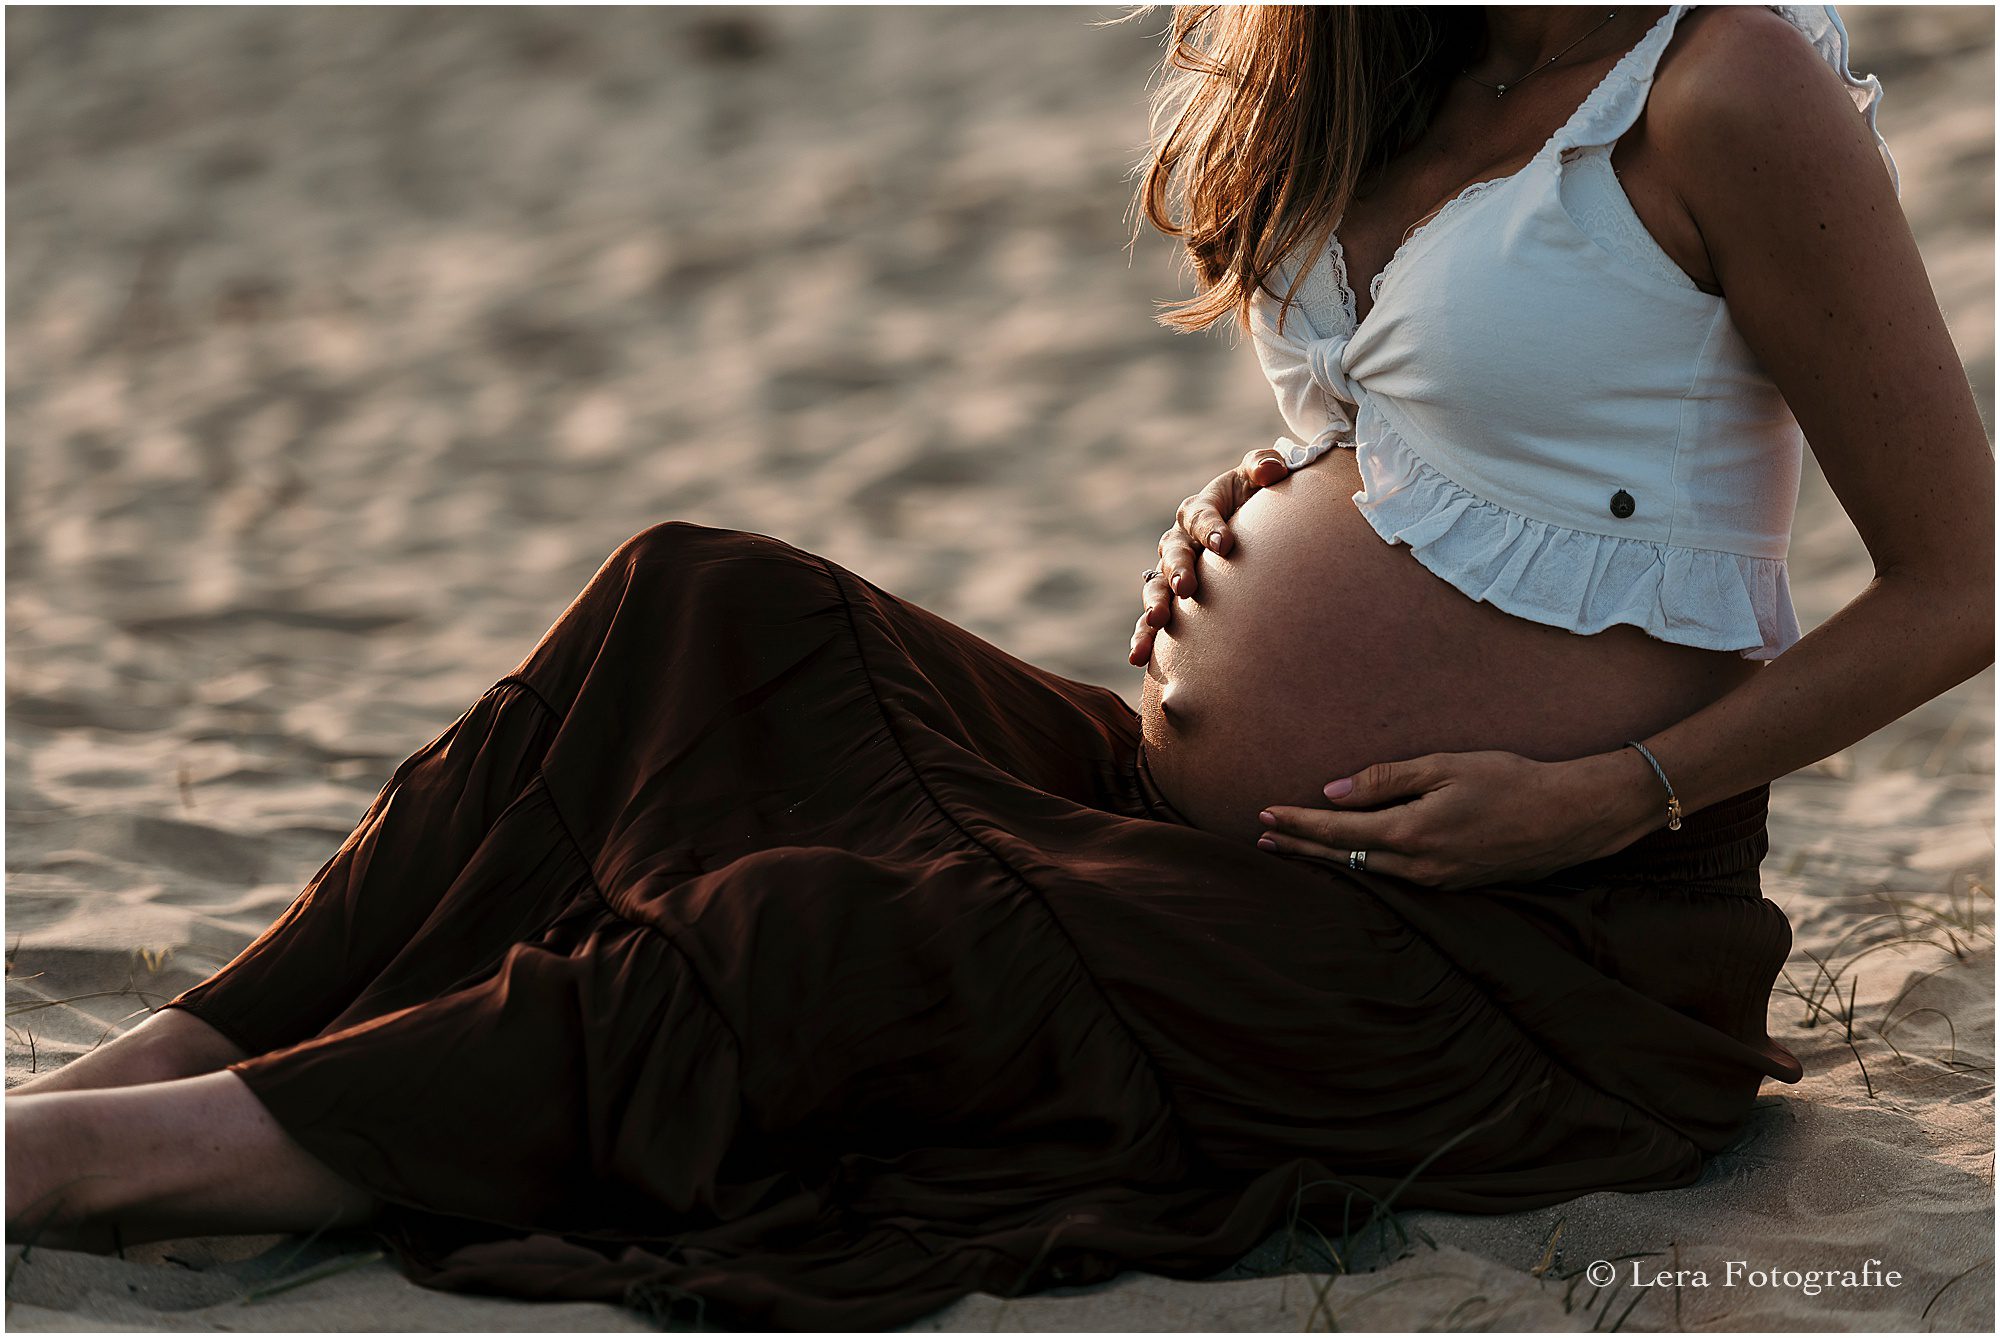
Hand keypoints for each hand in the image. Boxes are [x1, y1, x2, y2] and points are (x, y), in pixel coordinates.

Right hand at [1129, 447, 1292, 665]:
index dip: (1211, 528)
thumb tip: (1272, 471)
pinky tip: (1139, 657)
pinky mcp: (1172, 602)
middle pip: (1173, 553)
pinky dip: (1144, 636)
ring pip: (1157, 587)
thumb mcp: (1261, 476)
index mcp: (1200, 509)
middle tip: (1188, 587)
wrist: (1251, 530)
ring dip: (1155, 604)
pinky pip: (1153, 619)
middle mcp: (1179, 541)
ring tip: (1158, 621)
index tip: (1225, 544)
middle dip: (1179, 569)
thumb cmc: (1257, 500)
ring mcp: (1171, 573)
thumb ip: (1264, 466)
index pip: (1201, 516)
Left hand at [1252, 749, 1659, 889]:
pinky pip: (1394, 878)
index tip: (1264, 814)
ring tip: (1294, 848)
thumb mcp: (1445, 767)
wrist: (1570, 818)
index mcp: (1412, 833)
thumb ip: (1385, 780)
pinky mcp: (1453, 885)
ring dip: (1327, 859)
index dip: (1297, 823)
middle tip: (1262, 838)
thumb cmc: (1511, 781)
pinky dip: (1363, 867)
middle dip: (1300, 847)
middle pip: (1343, 859)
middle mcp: (1418, 867)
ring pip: (1367, 872)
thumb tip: (1332, 792)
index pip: (1337, 832)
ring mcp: (1436, 882)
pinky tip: (1350, 859)